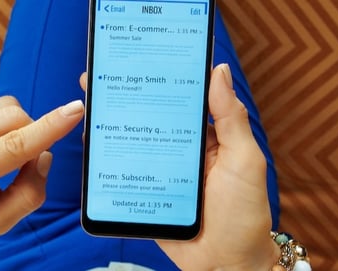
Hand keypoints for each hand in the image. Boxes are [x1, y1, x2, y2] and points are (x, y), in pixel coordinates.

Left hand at [0, 96, 84, 249]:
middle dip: (34, 135)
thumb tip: (45, 154)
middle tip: (24, 164)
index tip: (75, 110)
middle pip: (15, 118)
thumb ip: (29, 193)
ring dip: (18, 128)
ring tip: (2, 157)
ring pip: (7, 107)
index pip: (14, 145)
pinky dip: (2, 125)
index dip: (48, 127)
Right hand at [80, 65, 277, 269]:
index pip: (179, 100)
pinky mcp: (146, 194)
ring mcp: (161, 173)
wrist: (226, 265)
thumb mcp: (245, 160)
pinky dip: (107, 163)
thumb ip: (231, 118)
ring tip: (91, 110)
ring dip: (113, 128)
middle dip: (126, 99)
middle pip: (149, 119)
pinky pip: (124, 174)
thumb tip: (218, 71)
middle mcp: (180, 151)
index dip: (159, 79)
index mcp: (204, 137)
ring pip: (132, 144)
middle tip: (101, 80)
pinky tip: (93, 148)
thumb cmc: (245, 215)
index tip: (139, 60)